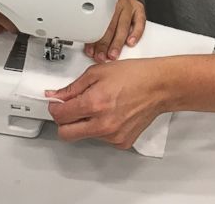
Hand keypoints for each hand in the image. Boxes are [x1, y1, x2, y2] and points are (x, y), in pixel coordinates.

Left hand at [47, 59, 166, 149]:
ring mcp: (113, 136)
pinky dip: (100, 128)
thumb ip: (73, 87)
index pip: (60, 115)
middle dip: (63, 121)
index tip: (57, 103)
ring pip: (84, 136)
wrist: (159, 86)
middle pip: (66, 134)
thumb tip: (57, 95)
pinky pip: (101, 139)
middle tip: (70, 109)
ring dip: (84, 124)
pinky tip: (110, 114)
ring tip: (100, 106)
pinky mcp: (122, 142)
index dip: (55, 107)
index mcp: (94, 103)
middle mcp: (102, 124)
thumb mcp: (98, 72)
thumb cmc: (135, 76)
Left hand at [85, 0, 144, 61]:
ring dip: (117, 42)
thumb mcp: (95, 4)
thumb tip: (87, 44)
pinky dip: (135, 33)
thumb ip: (93, 22)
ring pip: (123, 26)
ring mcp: (128, 5)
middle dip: (105, 44)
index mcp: (103, 2)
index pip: (98, 24)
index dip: (93, 39)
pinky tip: (130, 42)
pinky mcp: (138, 8)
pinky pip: (139, 22)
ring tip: (113, 54)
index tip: (90, 51)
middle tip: (101, 56)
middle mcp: (116, 2)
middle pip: (110, 26)